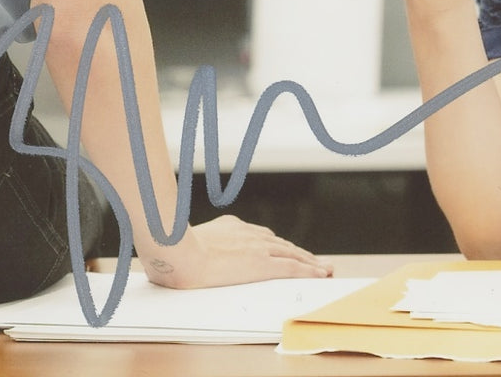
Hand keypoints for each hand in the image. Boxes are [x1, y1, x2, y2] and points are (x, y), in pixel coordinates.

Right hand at [142, 215, 331, 289]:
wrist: (180, 252)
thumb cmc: (175, 251)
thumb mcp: (188, 242)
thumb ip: (196, 246)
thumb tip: (185, 255)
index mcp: (232, 227)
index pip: (263, 237)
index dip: (278, 246)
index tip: (287, 251)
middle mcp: (249, 234)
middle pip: (282, 245)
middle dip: (300, 253)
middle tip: (315, 260)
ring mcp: (257, 248)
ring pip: (293, 254)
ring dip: (311, 262)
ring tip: (324, 268)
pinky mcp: (262, 264)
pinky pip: (293, 268)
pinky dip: (310, 270)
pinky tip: (320, 273)